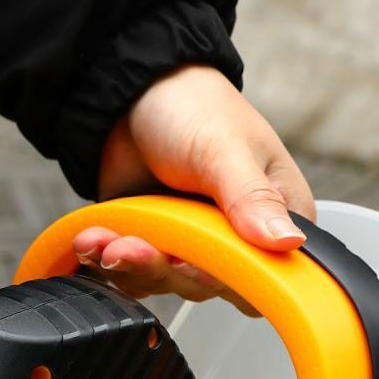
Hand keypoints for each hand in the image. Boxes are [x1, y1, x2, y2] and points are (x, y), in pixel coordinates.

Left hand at [74, 64, 315, 313]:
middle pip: (202, 285)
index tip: (191, 267)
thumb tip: (288, 242)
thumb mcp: (225, 150)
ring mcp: (188, 246)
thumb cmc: (192, 108)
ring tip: (103, 242)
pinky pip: (129, 272)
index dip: (228, 281)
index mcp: (273, 216)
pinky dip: (107, 260)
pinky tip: (90, 241)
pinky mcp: (150, 246)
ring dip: (127, 266)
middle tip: (130, 247)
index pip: (263, 276)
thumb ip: (252, 198)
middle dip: (161, 268)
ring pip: (161, 282)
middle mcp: (233, 239)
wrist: (131, 94)